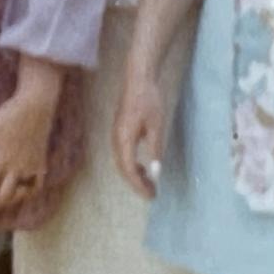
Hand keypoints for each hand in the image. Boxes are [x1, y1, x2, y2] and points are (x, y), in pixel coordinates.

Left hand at [0, 63, 61, 220]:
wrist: (37, 104)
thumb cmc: (10, 113)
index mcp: (1, 159)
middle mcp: (17, 167)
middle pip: (4, 196)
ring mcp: (31, 167)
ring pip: (21, 194)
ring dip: (9, 202)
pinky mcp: (40, 163)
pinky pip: (36, 185)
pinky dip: (29, 193)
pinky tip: (21, 192)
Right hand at [110, 69, 166, 200]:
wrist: (138, 77)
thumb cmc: (149, 99)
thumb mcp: (157, 125)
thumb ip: (155, 149)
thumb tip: (156, 173)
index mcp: (124, 139)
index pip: (129, 170)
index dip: (139, 185)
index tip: (151, 195)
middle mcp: (116, 139)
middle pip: (123, 168)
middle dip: (136, 183)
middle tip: (152, 193)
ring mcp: (116, 134)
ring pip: (122, 162)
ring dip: (134, 174)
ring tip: (149, 183)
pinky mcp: (119, 130)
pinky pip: (123, 154)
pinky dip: (132, 164)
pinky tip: (143, 166)